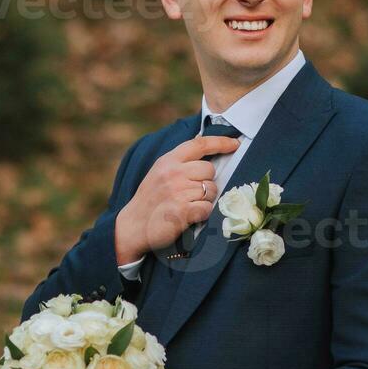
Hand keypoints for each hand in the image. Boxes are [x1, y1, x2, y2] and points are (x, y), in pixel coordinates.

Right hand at [114, 134, 239, 261]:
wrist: (132, 226)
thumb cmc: (149, 201)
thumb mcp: (159, 173)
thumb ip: (179, 163)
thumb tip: (207, 155)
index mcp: (168, 161)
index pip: (199, 144)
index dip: (221, 142)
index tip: (235, 143)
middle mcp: (173, 173)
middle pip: (210, 170)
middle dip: (208, 182)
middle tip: (194, 193)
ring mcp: (178, 191)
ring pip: (211, 190)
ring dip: (205, 200)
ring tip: (188, 205)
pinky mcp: (183, 211)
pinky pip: (207, 208)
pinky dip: (202, 214)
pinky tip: (189, 216)